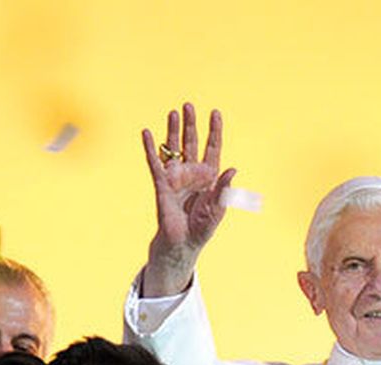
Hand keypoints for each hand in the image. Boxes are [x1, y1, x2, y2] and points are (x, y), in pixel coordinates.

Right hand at [140, 103, 236, 296]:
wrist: (182, 243)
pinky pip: (155, 163)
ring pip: (174, 148)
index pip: (213, 148)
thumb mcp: (218, 209)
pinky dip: (151, 148)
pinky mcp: (162, 184)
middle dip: (191, 124)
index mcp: (210, 177)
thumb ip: (224, 189)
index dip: (214, 131)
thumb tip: (233, 169)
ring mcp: (176, 177)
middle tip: (188, 105)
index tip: (215, 113)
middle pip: (192, 142)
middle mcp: (192, 172)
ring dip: (173, 131)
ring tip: (172, 112)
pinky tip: (147, 133)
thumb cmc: (202, 228)